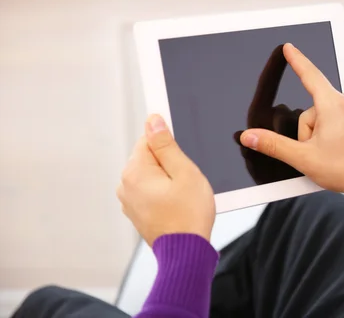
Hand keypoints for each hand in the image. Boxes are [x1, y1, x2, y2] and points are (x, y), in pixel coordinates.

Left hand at [118, 115, 215, 245]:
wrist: (186, 251)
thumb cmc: (189, 214)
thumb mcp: (185, 172)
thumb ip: (166, 145)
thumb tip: (153, 121)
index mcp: (135, 171)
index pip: (148, 139)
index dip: (170, 145)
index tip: (182, 159)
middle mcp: (125, 184)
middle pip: (148, 157)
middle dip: (168, 164)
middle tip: (185, 181)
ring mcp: (128, 201)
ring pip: (150, 175)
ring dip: (166, 179)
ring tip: (182, 196)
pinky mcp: (136, 212)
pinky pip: (149, 192)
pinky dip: (162, 194)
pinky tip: (176, 205)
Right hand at [240, 43, 343, 194]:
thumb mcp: (303, 158)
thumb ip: (273, 145)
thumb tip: (250, 137)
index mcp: (333, 105)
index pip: (309, 74)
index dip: (296, 60)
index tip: (289, 47)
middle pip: (311, 109)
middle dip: (308, 131)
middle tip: (319, 151)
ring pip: (323, 116)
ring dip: (320, 134)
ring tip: (332, 153)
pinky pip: (337, 119)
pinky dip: (332, 133)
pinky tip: (339, 149)